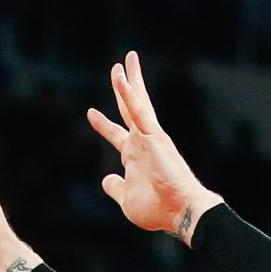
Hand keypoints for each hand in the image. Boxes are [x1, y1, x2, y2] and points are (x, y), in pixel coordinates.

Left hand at [86, 50, 220, 243]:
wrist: (179, 212)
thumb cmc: (157, 210)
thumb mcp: (126, 200)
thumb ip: (115, 188)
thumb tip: (106, 180)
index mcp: (134, 157)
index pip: (116, 134)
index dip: (103, 124)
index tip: (91, 113)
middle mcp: (142, 143)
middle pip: (129, 109)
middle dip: (123, 89)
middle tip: (118, 67)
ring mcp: (149, 138)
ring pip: (136, 103)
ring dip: (130, 81)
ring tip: (126, 59)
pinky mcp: (154, 137)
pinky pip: (139, 111)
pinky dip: (130, 94)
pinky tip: (122, 78)